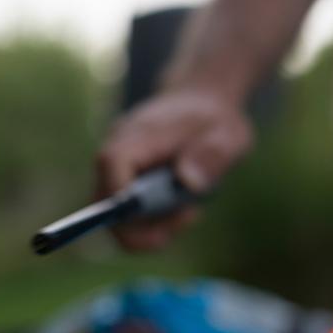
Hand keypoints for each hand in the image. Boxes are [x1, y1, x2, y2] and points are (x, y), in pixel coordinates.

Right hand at [95, 88, 252, 250]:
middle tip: (188, 217)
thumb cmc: (215, 121)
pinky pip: (125, 216)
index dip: (124, 199)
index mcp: (141, 133)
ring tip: (189, 211)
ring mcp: (117, 168)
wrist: (200, 104)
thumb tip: (188, 182)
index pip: (112, 163)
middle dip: (141, 228)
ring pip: (113, 216)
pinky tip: (181, 208)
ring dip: (150, 227)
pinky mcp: (123, 183)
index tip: (159, 222)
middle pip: (102, 202)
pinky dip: (152, 222)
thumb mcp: (229, 135)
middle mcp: (119, 150)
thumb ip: (213, 155)